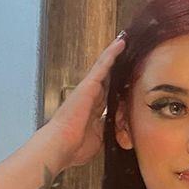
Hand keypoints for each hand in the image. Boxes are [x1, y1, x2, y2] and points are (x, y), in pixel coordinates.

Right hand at [46, 34, 125, 170]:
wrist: (61, 145)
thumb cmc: (75, 147)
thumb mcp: (99, 139)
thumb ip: (107, 130)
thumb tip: (117, 129)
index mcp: (93, 111)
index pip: (108, 96)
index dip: (117, 88)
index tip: (125, 82)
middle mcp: (90, 97)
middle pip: (106, 78)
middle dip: (116, 67)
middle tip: (126, 53)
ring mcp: (89, 89)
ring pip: (104, 67)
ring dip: (115, 54)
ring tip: (124, 41)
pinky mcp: (89, 85)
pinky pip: (103, 66)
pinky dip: (112, 54)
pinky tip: (121, 44)